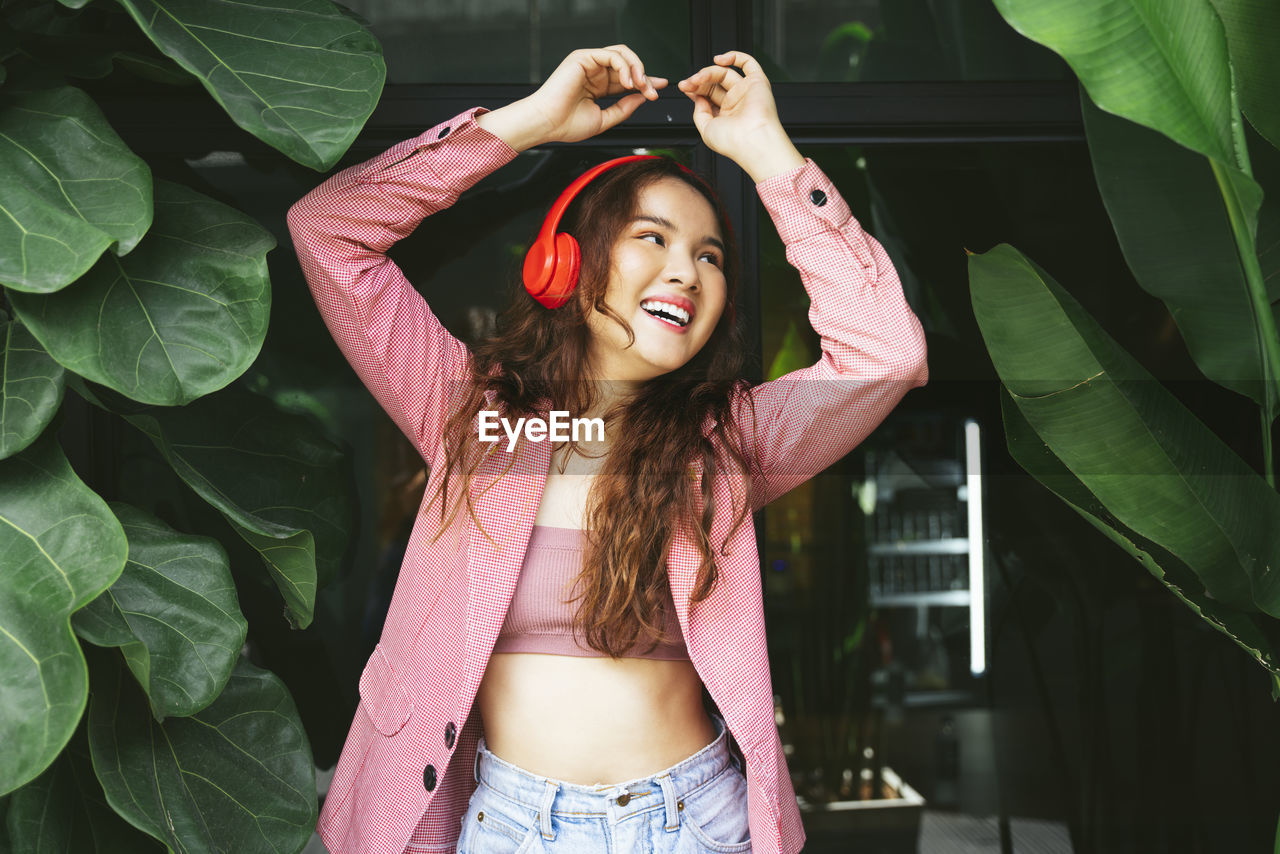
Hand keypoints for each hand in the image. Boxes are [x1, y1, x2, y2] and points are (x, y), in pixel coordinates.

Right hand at [477, 46, 665, 150]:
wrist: (547, 124)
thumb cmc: (566, 124)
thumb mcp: (604, 119)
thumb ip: (624, 108)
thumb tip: (642, 98)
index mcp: (597, 86)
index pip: (626, 78)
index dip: (645, 80)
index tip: (660, 87)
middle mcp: (594, 72)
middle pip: (628, 65)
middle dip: (644, 77)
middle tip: (652, 92)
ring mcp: (588, 63)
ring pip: (622, 54)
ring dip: (637, 69)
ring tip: (641, 85)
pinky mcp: (583, 57)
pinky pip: (612, 55)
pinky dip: (625, 66)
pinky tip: (628, 82)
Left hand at [677, 51, 803, 181]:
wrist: (752, 141)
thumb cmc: (733, 142)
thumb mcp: (706, 130)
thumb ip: (699, 113)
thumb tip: (698, 98)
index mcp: (725, 115)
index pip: (707, 95)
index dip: (695, 89)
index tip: (684, 87)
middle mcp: (736, 103)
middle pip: (714, 83)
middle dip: (698, 81)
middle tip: (688, 83)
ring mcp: (746, 92)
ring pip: (725, 73)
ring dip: (708, 72)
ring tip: (698, 78)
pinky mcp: (758, 82)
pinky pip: (748, 63)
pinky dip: (734, 56)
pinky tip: (719, 60)